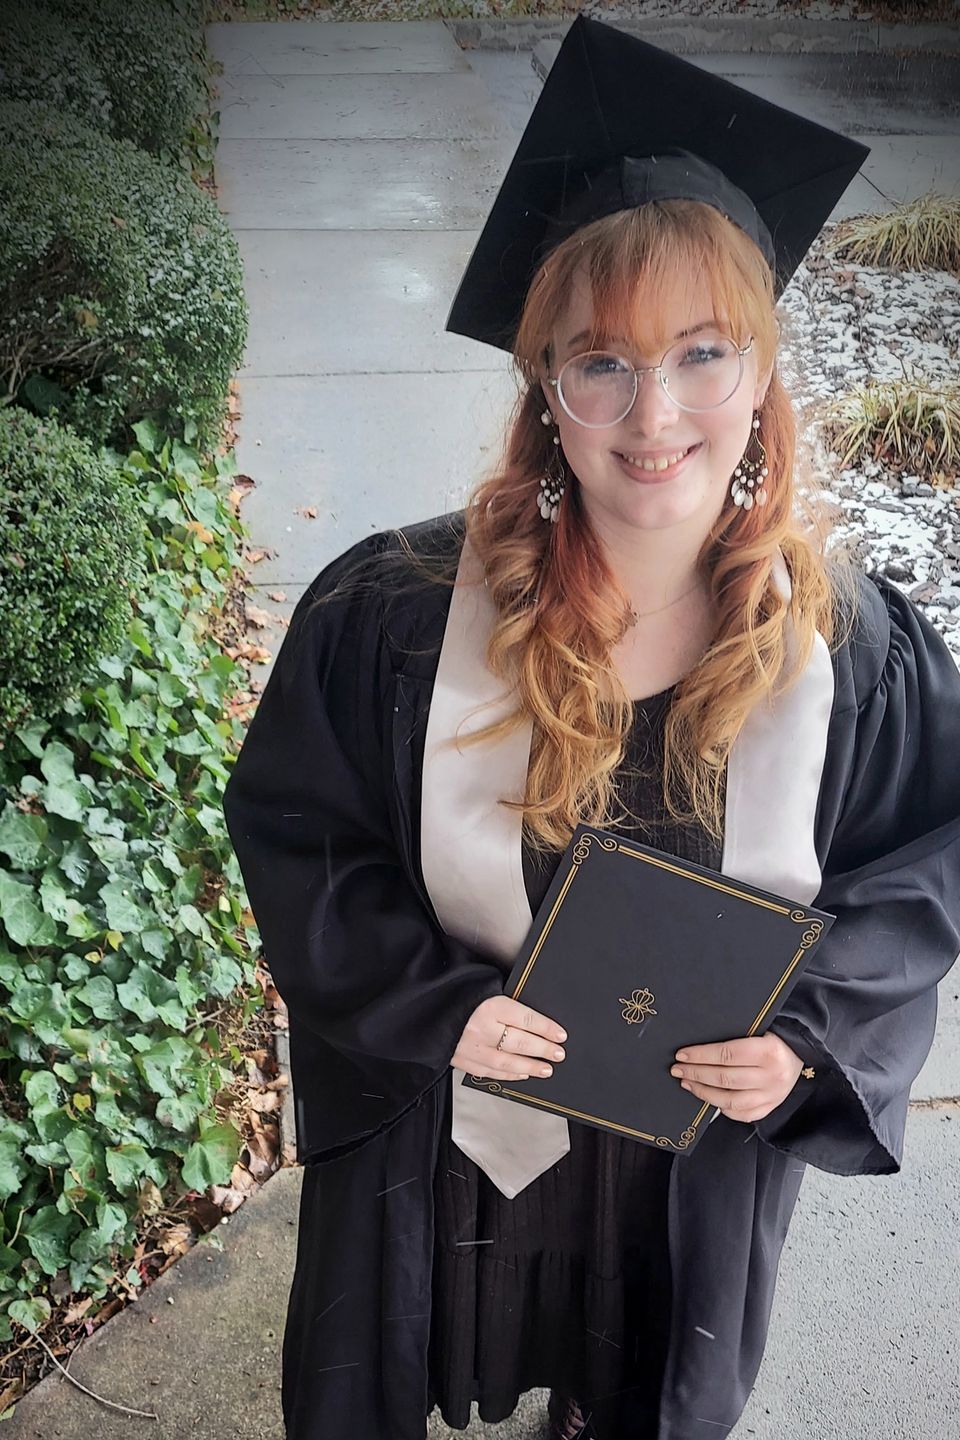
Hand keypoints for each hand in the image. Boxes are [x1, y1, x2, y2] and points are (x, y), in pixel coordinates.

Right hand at [451, 995, 566, 1081]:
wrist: (419, 1004)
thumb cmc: (453, 990)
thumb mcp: (481, 984)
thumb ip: (502, 997)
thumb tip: (529, 1014)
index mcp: (487, 1004)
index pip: (526, 1018)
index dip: (546, 1028)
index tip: (561, 1034)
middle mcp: (479, 1027)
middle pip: (520, 1042)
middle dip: (543, 1049)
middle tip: (559, 1054)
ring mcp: (468, 1047)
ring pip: (506, 1062)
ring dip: (529, 1066)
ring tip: (546, 1069)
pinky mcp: (458, 1059)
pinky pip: (488, 1071)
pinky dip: (507, 1075)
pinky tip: (521, 1075)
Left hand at [670, 1033, 803, 1123]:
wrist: (801, 1053)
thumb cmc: (774, 1038)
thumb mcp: (758, 1030)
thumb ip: (734, 1038)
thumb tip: (697, 1047)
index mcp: (768, 1051)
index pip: (726, 1055)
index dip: (700, 1056)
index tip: (682, 1055)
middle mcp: (771, 1076)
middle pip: (724, 1078)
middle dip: (696, 1074)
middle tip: (678, 1070)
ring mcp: (772, 1096)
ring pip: (730, 1100)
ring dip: (703, 1092)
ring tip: (687, 1083)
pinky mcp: (770, 1107)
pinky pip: (741, 1114)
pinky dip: (722, 1108)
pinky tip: (709, 1099)